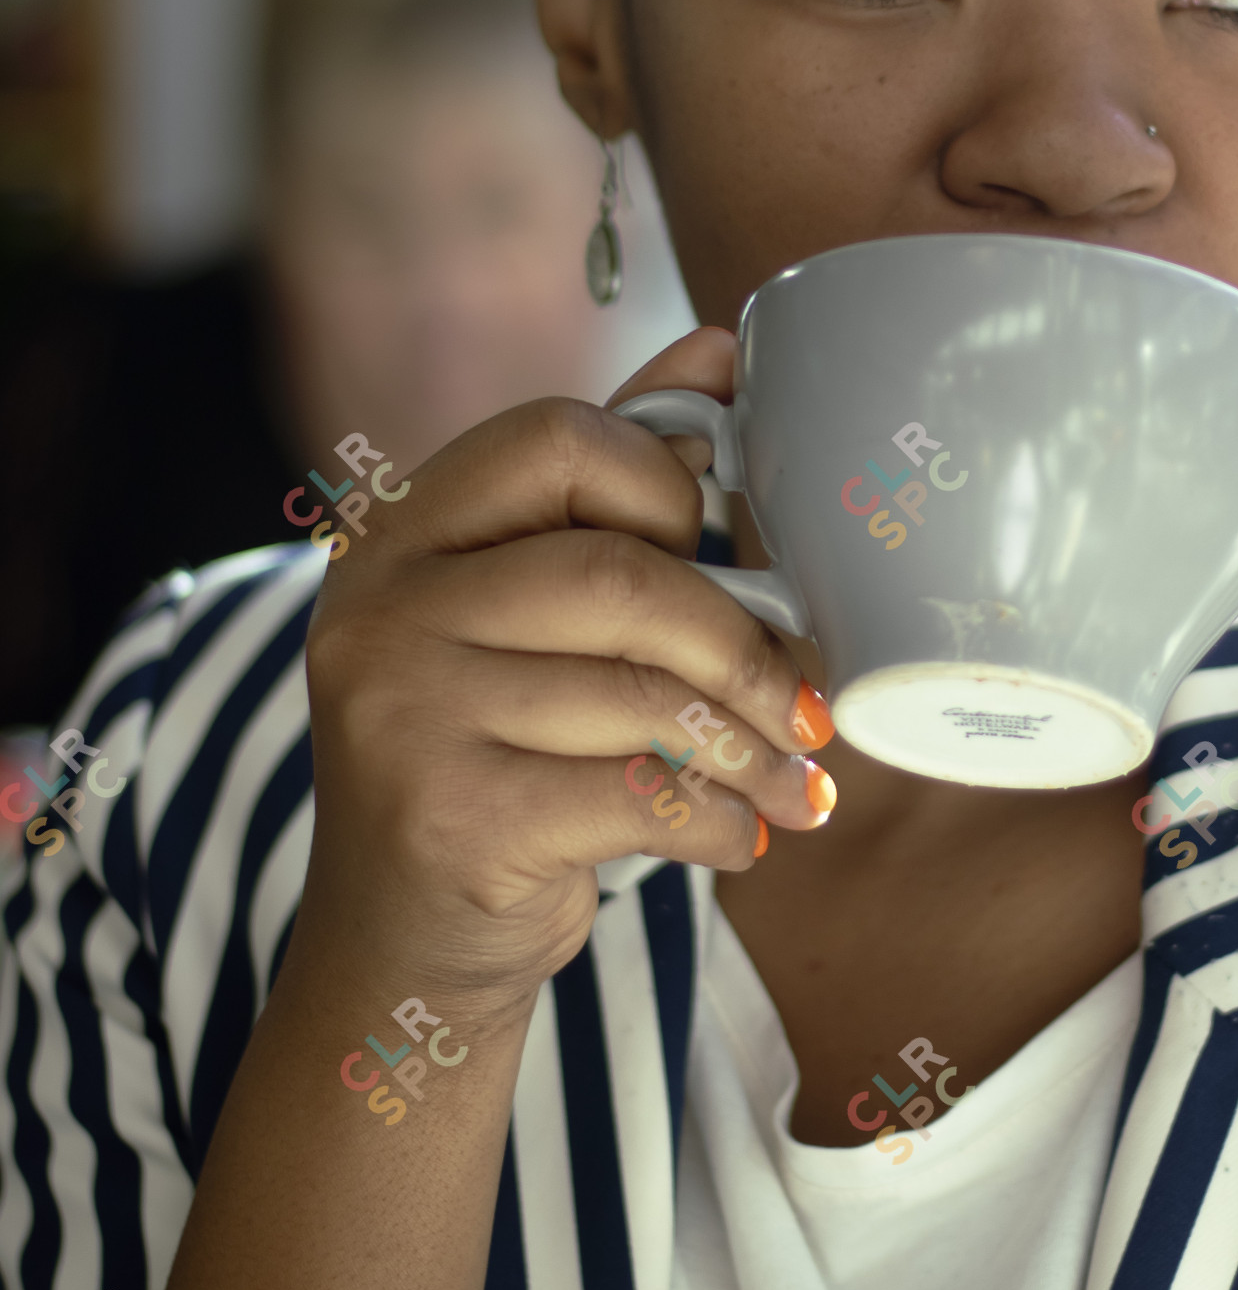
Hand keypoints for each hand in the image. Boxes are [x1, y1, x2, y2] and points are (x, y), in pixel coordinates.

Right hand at [297, 326, 831, 1016]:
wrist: (403, 944)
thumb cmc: (498, 749)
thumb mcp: (532, 609)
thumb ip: (615, 477)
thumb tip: (723, 345)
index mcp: (401, 531)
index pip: (560, 436)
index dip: (665, 487)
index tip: (718, 553)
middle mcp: (377, 608)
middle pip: (619, 575)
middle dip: (741, 644)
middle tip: (806, 704)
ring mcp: (398, 714)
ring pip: (639, 696)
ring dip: (752, 750)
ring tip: (797, 785)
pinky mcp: (445, 818)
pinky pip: (636, 796)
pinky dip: (720, 824)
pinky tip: (742, 838)